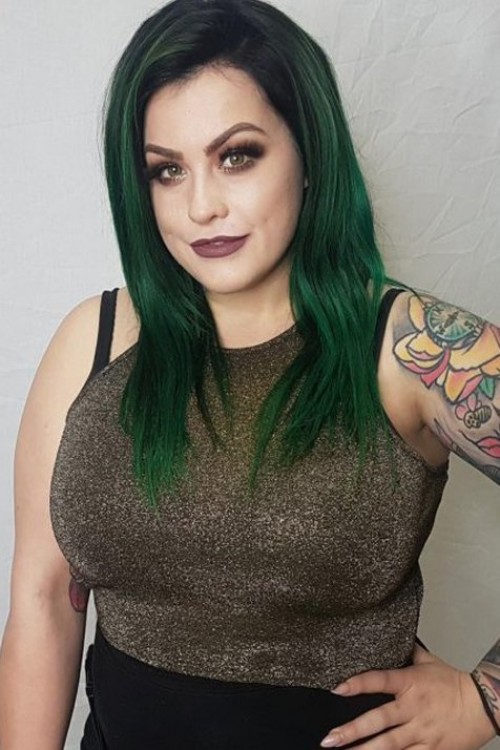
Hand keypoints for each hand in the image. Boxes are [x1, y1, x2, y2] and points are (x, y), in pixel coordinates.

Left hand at [320, 644, 496, 748]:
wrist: (483, 704)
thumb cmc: (453, 681)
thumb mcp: (428, 661)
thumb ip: (407, 651)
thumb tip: (392, 637)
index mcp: (410, 682)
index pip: (378, 680)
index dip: (357, 684)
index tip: (336, 689)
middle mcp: (413, 708)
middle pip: (378, 720)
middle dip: (352, 731)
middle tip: (329, 739)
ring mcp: (421, 731)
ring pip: (389, 745)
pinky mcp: (431, 749)